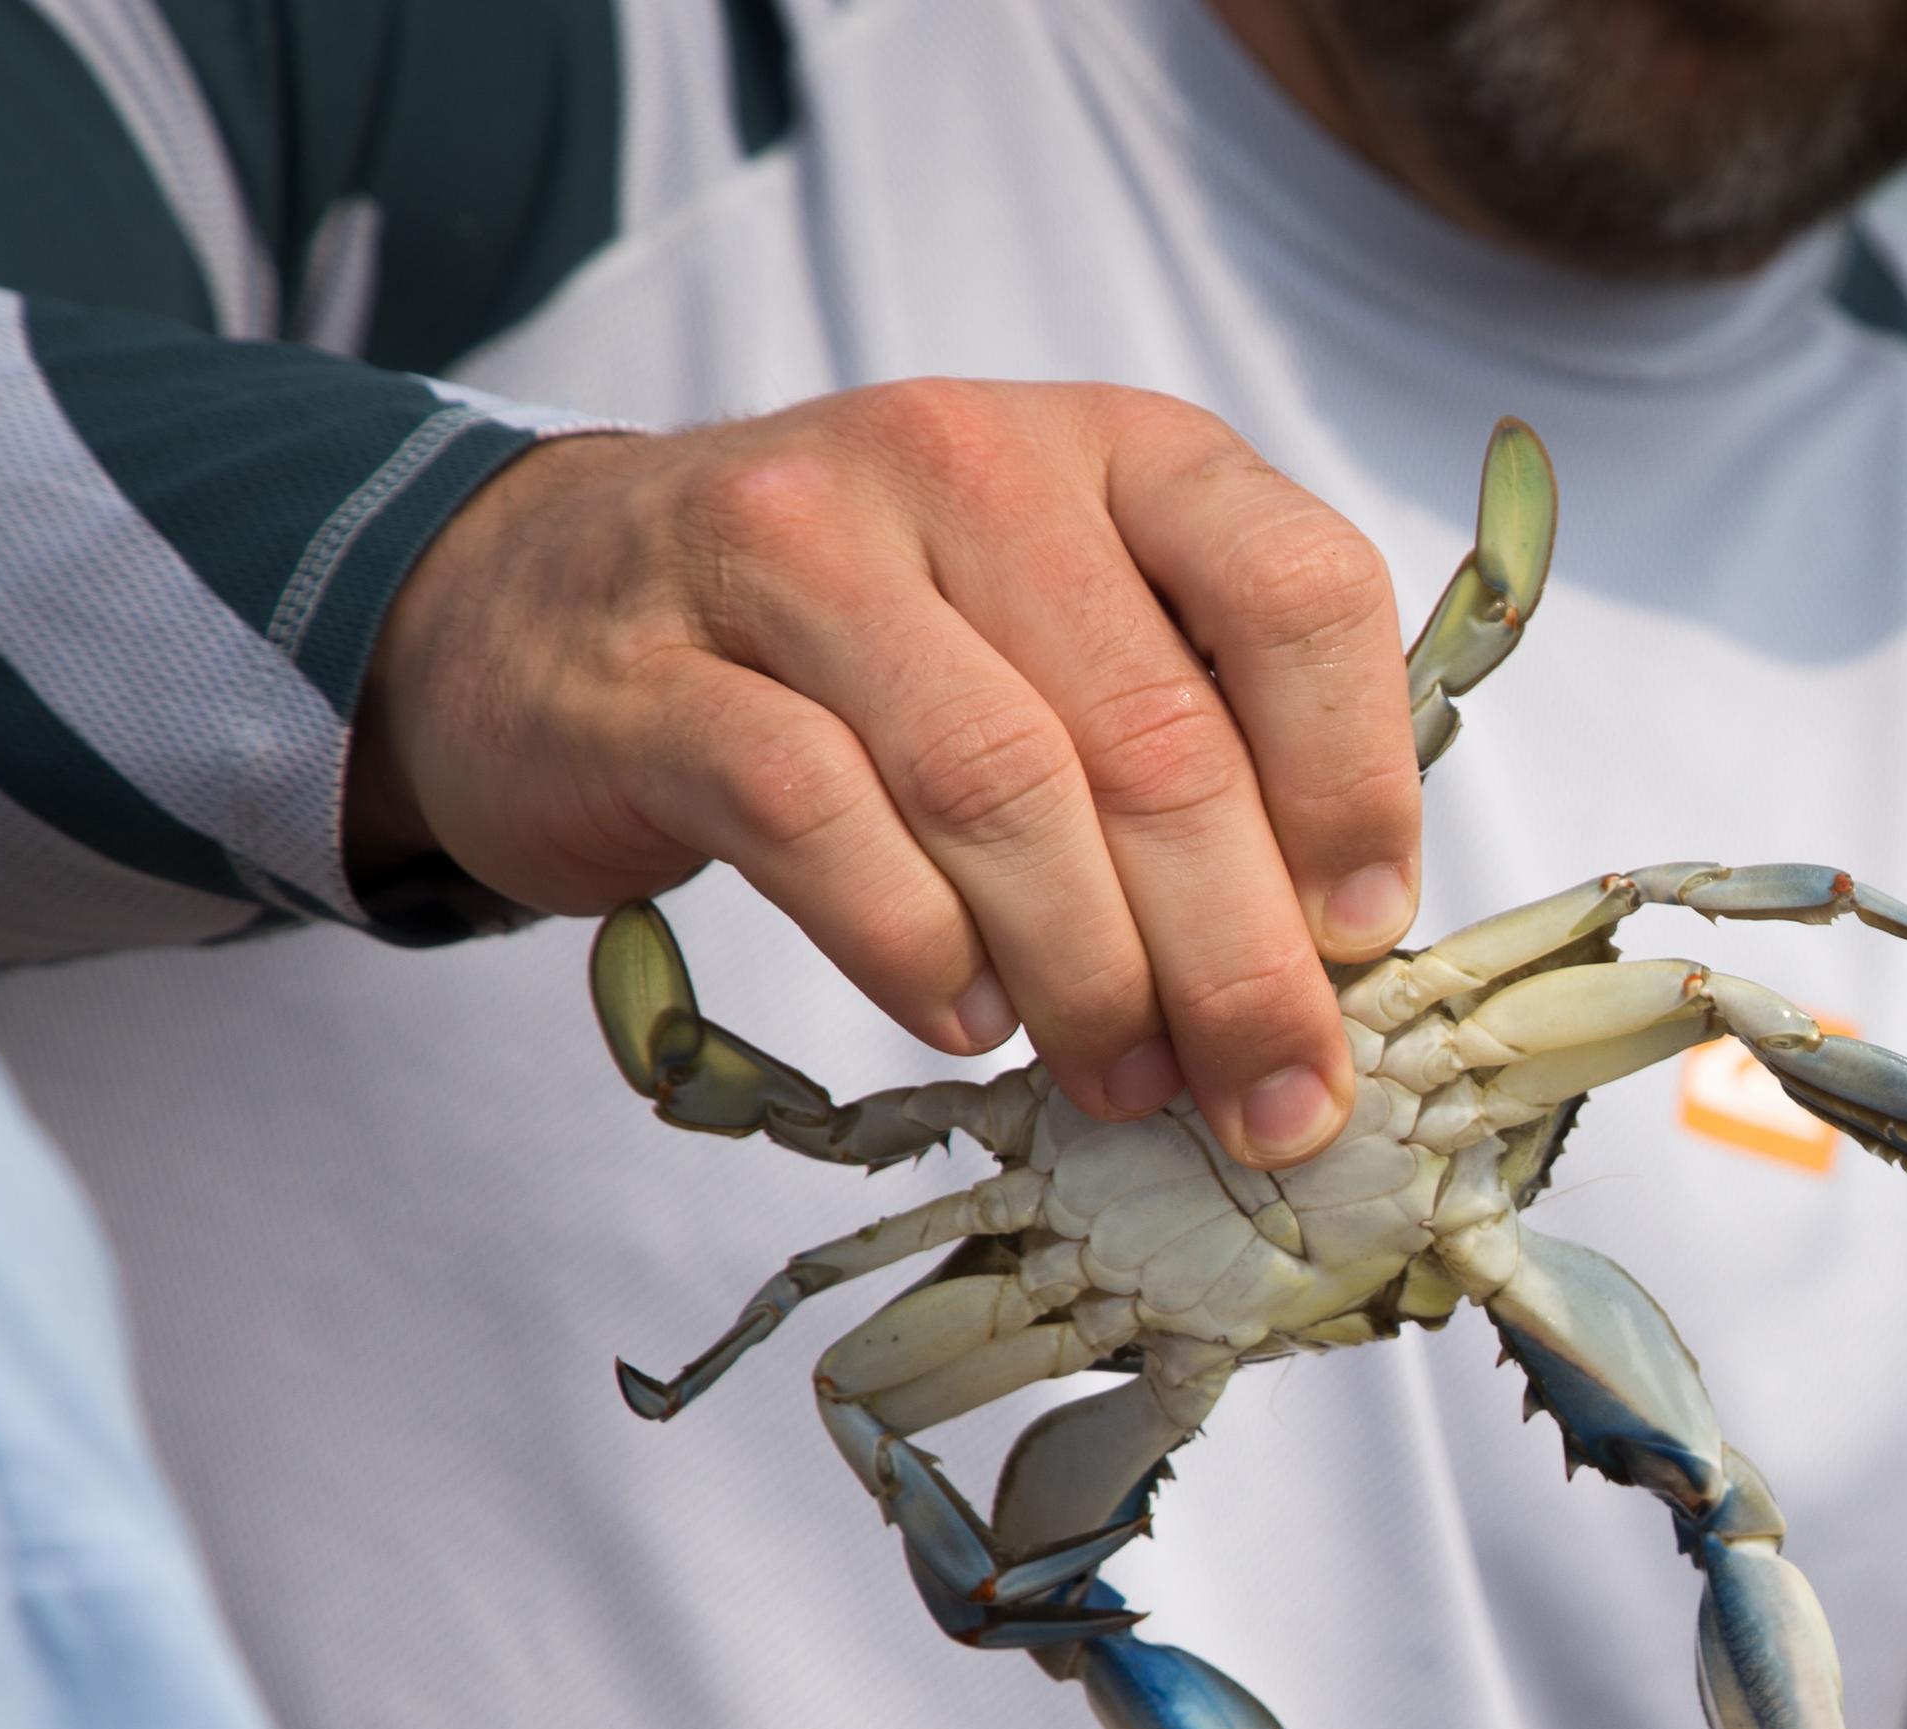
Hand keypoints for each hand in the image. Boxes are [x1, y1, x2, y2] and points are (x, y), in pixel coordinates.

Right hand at [352, 383, 1427, 1161]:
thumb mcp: (1063, 634)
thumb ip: (1206, 746)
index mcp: (1113, 449)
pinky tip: (967, 1021)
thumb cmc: (869, 644)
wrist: (541, 600)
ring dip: (1089, 975)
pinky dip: (917, 948)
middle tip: (1271, 1101)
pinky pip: (819, 823)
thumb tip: (1334, 960)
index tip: (1365, 943)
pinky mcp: (653, 674)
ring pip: (997, 787)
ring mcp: (791, 551)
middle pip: (1153, 735)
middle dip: (1237, 956)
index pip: (1295, 589)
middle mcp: (962, 463)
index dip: (1354, 788)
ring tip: (1125, 1082)